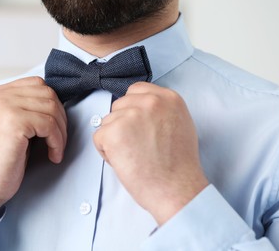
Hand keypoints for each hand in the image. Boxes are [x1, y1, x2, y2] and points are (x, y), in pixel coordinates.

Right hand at [0, 77, 66, 221]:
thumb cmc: (2, 158)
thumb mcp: (12, 124)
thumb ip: (27, 107)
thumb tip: (58, 102)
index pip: (38, 84)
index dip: (53, 104)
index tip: (55, 127)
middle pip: (48, 94)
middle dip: (61, 119)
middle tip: (59, 140)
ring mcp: (4, 107)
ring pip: (51, 109)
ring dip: (61, 132)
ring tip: (55, 150)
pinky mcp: (13, 122)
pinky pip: (49, 125)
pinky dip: (57, 142)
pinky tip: (53, 155)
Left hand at [93, 82, 207, 224]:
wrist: (176, 189)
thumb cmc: (178, 164)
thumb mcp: (180, 124)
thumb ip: (160, 110)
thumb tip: (139, 107)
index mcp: (168, 98)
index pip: (136, 90)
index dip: (132, 109)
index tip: (136, 126)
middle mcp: (150, 102)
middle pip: (119, 105)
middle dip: (122, 124)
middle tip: (137, 146)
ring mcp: (131, 115)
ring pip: (107, 121)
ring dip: (114, 138)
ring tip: (133, 156)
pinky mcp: (114, 132)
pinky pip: (98, 137)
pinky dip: (106, 151)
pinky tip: (124, 162)